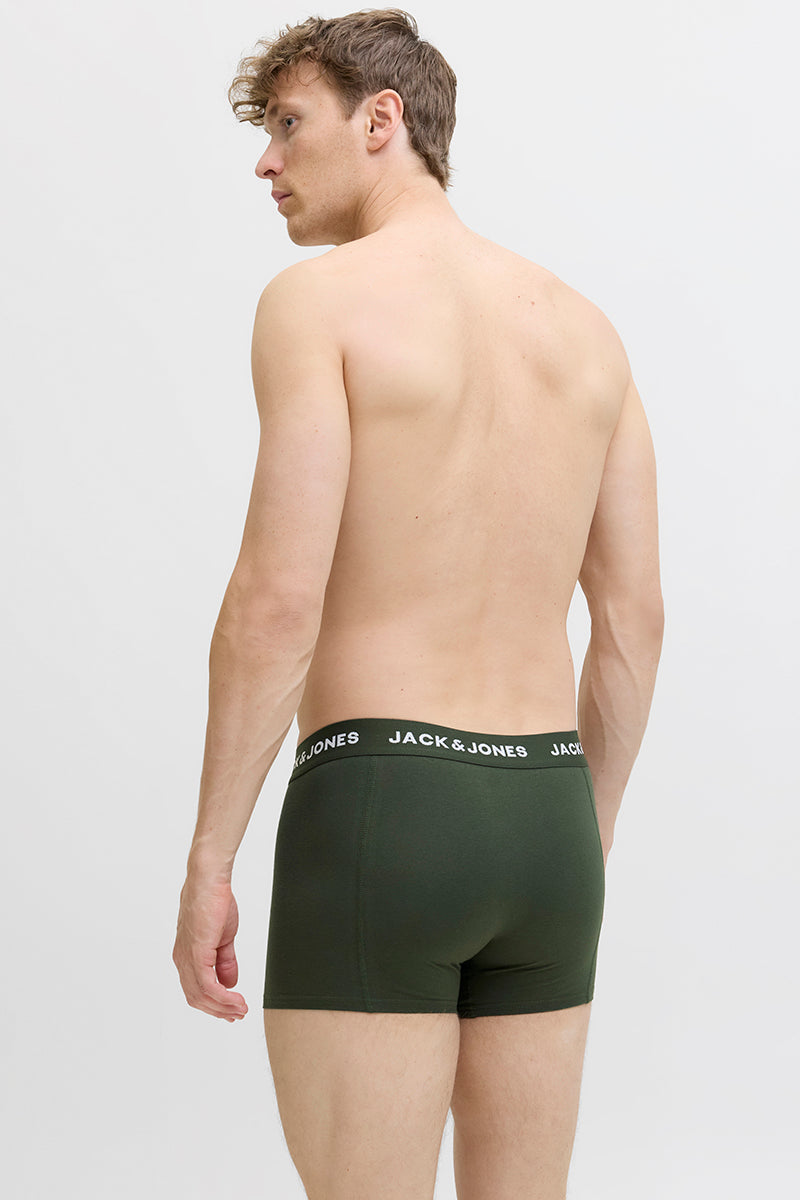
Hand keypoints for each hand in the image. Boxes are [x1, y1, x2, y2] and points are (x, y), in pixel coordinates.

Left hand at [173, 874, 248, 1020]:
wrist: (210, 881)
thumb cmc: (215, 902)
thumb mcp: (223, 938)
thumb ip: (225, 962)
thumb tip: (230, 984)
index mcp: (186, 956)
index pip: (196, 990)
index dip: (213, 1004)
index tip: (232, 1010)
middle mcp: (182, 960)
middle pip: (196, 998)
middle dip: (218, 1010)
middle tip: (238, 1015)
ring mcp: (187, 958)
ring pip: (201, 996)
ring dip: (223, 1007)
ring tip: (241, 1010)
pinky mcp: (196, 953)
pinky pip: (207, 985)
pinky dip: (223, 997)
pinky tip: (236, 999)